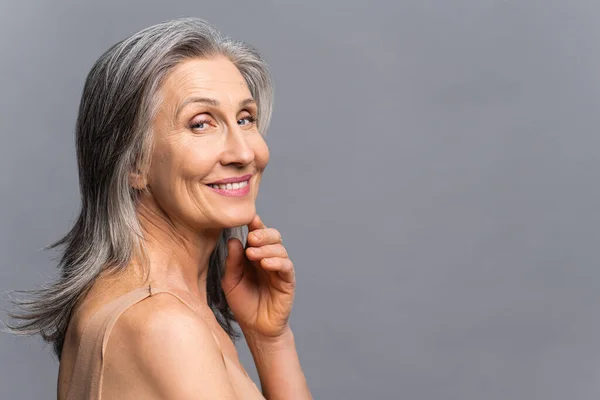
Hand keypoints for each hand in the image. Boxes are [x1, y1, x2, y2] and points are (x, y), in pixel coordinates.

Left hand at [221, 214, 295, 339]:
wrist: (256, 328)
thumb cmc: (243, 304)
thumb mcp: (231, 281)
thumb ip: (233, 262)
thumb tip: (233, 239)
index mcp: (254, 255)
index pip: (257, 234)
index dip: (255, 225)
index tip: (249, 219)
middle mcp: (268, 258)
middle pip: (273, 236)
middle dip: (263, 234)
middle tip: (251, 238)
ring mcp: (279, 269)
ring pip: (280, 249)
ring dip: (267, 248)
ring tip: (253, 254)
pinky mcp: (288, 281)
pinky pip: (286, 266)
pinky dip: (277, 262)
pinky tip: (266, 264)